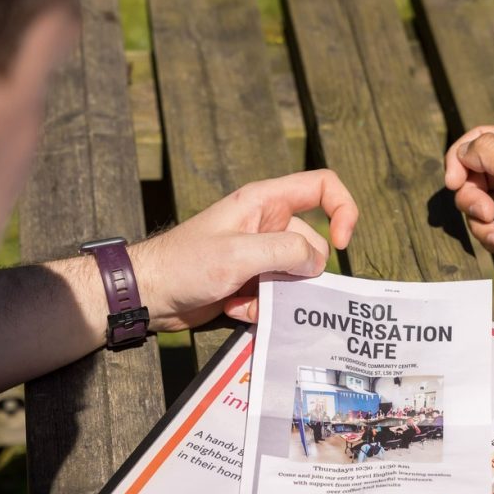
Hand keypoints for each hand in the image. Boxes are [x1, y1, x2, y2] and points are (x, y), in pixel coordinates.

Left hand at [131, 170, 357, 330]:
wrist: (150, 294)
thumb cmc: (185, 265)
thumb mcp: (239, 254)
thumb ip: (286, 252)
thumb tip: (317, 262)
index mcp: (265, 201)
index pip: (323, 186)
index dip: (343, 209)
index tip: (342, 243)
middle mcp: (267, 223)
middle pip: (313, 245)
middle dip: (299, 273)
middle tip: (269, 286)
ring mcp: (260, 254)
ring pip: (296, 276)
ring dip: (277, 295)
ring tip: (244, 300)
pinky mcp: (252, 280)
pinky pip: (277, 294)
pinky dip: (261, 306)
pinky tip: (234, 307)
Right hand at [444, 125, 493, 294]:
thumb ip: (488, 152)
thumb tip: (463, 152)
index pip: (479, 139)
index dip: (459, 159)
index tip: (452, 183)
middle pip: (472, 174)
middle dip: (473, 198)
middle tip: (488, 212)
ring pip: (475, 205)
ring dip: (484, 223)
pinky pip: (486, 227)